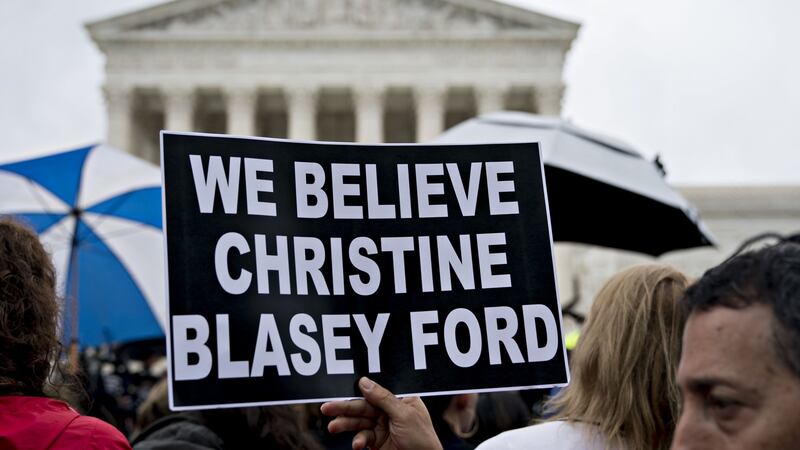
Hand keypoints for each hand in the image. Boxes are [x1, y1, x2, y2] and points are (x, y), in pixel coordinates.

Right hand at [321, 377, 442, 449]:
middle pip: (363, 406)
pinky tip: (357, 445)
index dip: (357, 391)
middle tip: (326, 408)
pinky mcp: (378, 443)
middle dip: (345, 408)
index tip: (339, 390)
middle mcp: (391, 412)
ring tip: (333, 427)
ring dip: (346, 424)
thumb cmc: (423, 440)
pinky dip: (358, 441)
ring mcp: (383, 428)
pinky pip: (363, 438)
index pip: (375, 391)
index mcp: (401, 400)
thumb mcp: (403, 415)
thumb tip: (364, 382)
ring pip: (360, 422)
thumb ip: (383, 398)